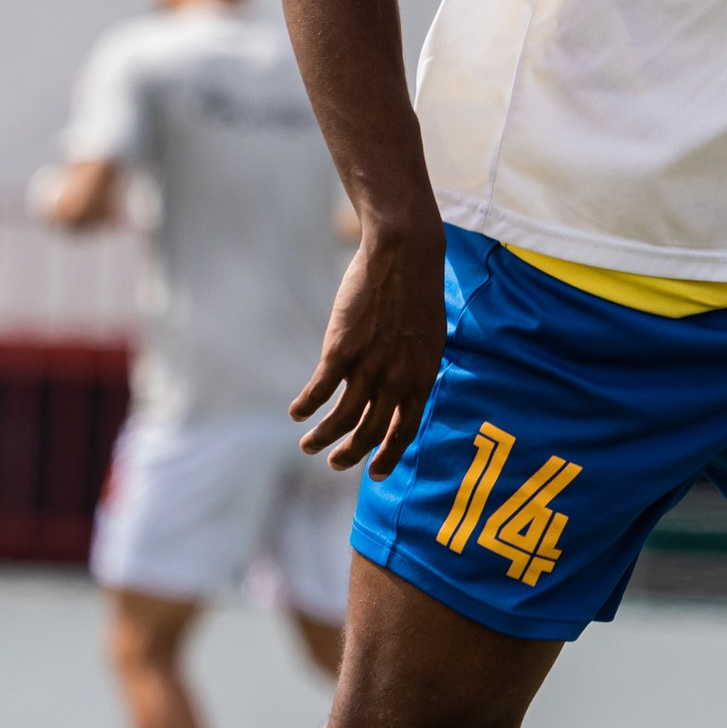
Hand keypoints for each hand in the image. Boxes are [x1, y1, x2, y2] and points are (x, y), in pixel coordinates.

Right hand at [290, 219, 445, 476]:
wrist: (404, 253)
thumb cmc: (418, 289)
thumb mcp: (429, 337)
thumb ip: (415, 368)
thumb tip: (403, 389)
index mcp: (421, 378)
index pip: (405, 431)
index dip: (389, 456)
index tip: (376, 474)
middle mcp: (396, 380)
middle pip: (370, 433)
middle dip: (350, 454)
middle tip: (335, 463)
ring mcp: (368, 367)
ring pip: (341, 420)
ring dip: (322, 438)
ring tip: (309, 446)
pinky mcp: (341, 351)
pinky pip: (319, 391)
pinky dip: (306, 407)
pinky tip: (297, 413)